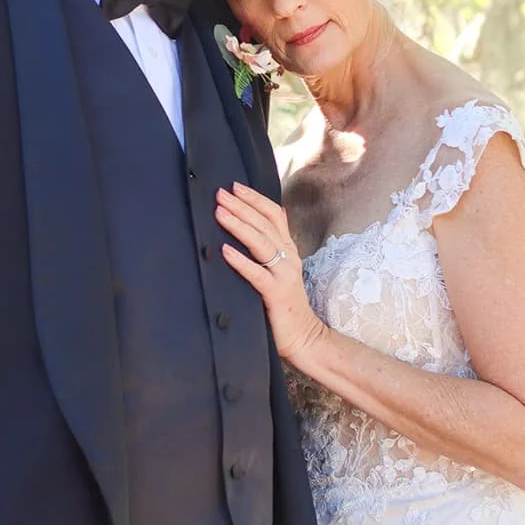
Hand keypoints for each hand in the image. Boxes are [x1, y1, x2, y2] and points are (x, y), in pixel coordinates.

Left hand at [215, 183, 324, 364]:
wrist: (305, 338)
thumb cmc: (284, 306)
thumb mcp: (278, 272)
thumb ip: (268, 251)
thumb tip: (250, 227)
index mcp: (288, 250)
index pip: (274, 215)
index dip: (255, 199)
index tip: (234, 186)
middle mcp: (289, 258)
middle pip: (265, 224)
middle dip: (242, 206)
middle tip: (219, 193)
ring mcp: (284, 276)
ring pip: (261, 243)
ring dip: (239, 225)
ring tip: (219, 213)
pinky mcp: (277, 295)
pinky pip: (257, 274)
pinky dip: (240, 261)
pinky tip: (224, 251)